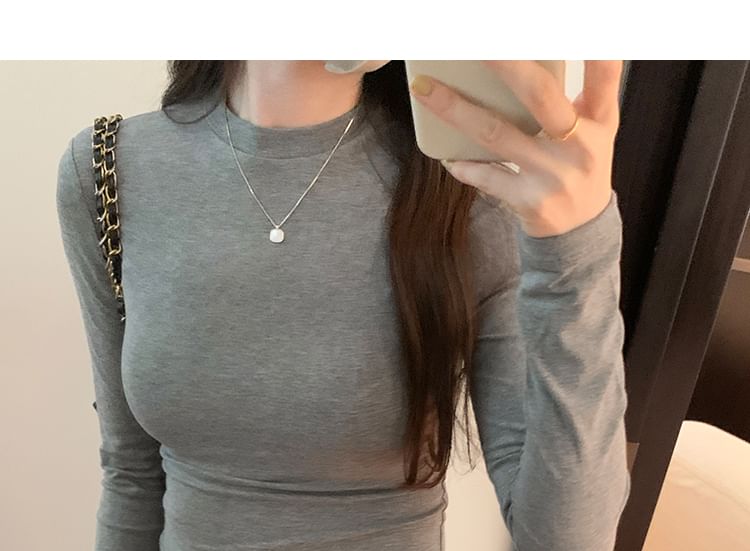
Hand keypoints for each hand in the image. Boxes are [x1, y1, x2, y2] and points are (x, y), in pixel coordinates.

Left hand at [408, 61, 622, 237]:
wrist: (581, 229)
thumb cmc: (578, 166)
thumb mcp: (592, 130)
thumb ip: (574, 97)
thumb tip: (522, 62)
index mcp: (599, 119)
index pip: (604, 76)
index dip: (595, 51)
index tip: (581, 28)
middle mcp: (580, 144)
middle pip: (540, 95)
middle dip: (505, 65)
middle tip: (476, 46)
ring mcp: (553, 174)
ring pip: (496, 134)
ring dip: (456, 110)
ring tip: (424, 88)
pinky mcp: (530, 201)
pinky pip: (486, 176)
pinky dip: (464, 165)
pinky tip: (448, 156)